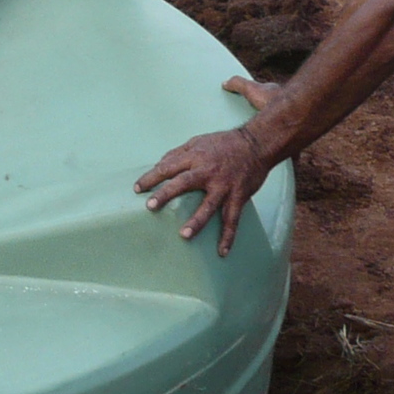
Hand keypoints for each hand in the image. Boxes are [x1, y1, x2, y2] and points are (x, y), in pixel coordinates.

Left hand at [134, 78, 280, 256]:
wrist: (257, 144)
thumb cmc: (224, 143)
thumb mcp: (197, 141)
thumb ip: (177, 153)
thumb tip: (159, 165)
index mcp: (195, 157)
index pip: (168, 167)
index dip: (152, 177)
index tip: (137, 188)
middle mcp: (208, 171)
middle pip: (184, 183)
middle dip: (166, 194)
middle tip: (150, 206)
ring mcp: (224, 185)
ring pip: (209, 206)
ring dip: (197, 221)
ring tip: (184, 236)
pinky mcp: (239, 196)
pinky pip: (233, 219)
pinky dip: (228, 237)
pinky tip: (222, 252)